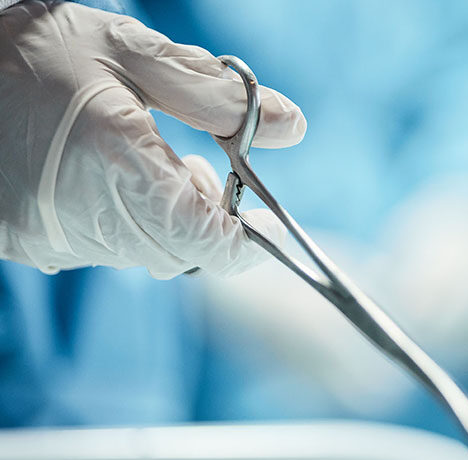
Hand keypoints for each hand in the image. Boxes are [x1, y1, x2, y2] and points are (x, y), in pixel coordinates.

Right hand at [0, 1, 305, 278]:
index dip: (244, 242)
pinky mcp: (30, 243)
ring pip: (143, 255)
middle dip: (206, 222)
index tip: (261, 225)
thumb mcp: (131, 53)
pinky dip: (126, 225)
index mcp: (115, 160)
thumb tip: (292, 128)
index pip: (205, 240)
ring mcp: (52, 236)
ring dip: (167, 222)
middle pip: (179, 253)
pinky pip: (103, 251)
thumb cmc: (35, 52)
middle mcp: (83, 214)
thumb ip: (216, 97)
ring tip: (149, 165)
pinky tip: (110, 182)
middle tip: (201, 171)